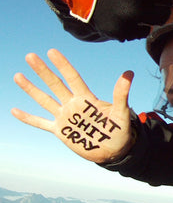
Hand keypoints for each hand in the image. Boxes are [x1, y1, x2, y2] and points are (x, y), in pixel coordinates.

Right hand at [12, 50, 134, 163]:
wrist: (114, 150)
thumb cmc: (120, 130)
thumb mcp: (121, 112)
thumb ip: (121, 94)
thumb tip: (129, 73)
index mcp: (87, 99)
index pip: (72, 78)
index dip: (63, 65)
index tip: (51, 52)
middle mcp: (73, 105)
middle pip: (55, 85)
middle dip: (43, 71)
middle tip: (30, 56)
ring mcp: (65, 117)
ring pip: (45, 100)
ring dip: (31, 89)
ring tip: (18, 75)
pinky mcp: (61, 131)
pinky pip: (41, 123)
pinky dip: (28, 118)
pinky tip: (14, 111)